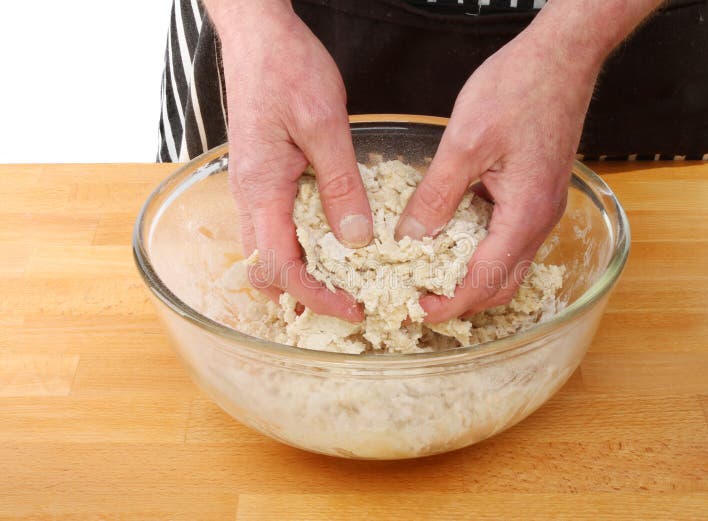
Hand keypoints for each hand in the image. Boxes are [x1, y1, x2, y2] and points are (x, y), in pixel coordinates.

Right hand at [210, 2, 371, 320]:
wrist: (259, 36)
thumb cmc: (286, 69)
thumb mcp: (325, 127)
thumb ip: (340, 186)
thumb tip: (356, 239)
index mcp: (260, 189)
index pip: (279, 267)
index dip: (315, 296)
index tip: (352, 308)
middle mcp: (249, 196)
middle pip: (266, 270)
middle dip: (305, 295)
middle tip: (349, 301)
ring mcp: (253, 188)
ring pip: (269, 251)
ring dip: (302, 273)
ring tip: (345, 280)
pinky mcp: (264, 177)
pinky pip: (277, 226)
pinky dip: (302, 246)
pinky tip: (334, 242)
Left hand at [395, 28, 600, 321]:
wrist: (561, 56)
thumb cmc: (520, 88)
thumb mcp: (465, 143)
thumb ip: (436, 196)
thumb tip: (410, 238)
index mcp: (526, 214)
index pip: (486, 281)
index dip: (450, 304)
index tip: (418, 311)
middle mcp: (540, 220)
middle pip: (502, 284)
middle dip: (461, 300)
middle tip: (420, 299)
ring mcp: (541, 208)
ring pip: (506, 263)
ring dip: (470, 276)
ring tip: (428, 274)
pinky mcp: (535, 194)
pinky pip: (507, 237)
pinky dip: (478, 248)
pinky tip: (448, 236)